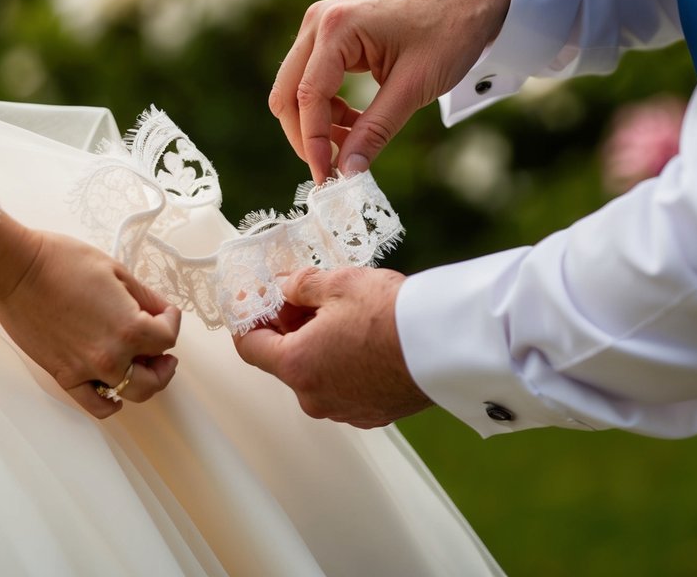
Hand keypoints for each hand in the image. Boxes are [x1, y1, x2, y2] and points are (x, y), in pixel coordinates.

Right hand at [0, 219, 180, 418]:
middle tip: (161, 349)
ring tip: (141, 365)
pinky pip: (95, 405)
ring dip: (143, 381)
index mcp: (129, 328)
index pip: (167, 337)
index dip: (170, 321)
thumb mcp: (116, 270)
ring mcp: (87, 371)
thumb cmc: (62, 262)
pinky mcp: (64, 376)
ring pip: (131, 393)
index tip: (164, 312)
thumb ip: (144, 297)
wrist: (16, 271)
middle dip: (163, 361)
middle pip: (155, 375)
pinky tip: (115, 392)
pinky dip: (110, 403)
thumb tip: (161, 311)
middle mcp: (111, 357)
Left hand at [232, 267, 431, 428]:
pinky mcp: (372, 414)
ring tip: (343, 314)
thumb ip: (301, 285)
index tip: (257, 302)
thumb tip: (286, 288)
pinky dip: (344, 364)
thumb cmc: (392, 314)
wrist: (447, 345)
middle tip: (304, 297)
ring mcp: (344, 410)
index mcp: (297, 366)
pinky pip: (344, 387)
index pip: (250, 347)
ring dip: (318, 347)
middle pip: (284, 361)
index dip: (249, 320)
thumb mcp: (338, 283)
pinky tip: (365, 338)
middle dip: (288, 328)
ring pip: (316, 375)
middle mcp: (315, 397)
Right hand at [270, 0, 510, 182]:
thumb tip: (347, 173)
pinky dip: (327, 107)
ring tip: (354, 145)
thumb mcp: (415, 86)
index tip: (328, 179)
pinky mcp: (333, 32)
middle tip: (333, 169)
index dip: (313, 144)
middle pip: (287, 92)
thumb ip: (376, 130)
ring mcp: (322, 24)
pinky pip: (314, 77)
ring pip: (297, 87)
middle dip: (305, 136)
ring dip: (317, 123)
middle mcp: (318, 22)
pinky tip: (356, 123)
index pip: (307, 97)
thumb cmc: (451, 28)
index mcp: (336, 28)